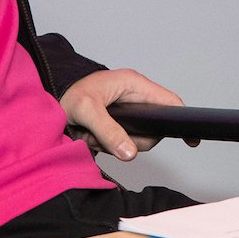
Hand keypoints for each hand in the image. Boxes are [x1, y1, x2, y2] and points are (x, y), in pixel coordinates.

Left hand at [62, 69, 182, 161]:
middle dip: (130, 140)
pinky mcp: (118, 124)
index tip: (191, 139)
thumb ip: (109, 131)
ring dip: (114, 143)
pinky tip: (91, 138)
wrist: (47, 101)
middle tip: (104, 138)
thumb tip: (130, 153)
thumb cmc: (67, 94)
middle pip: (153, 129)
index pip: (169, 102)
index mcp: (133, 84)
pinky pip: (123, 143)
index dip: (182, 120)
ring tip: (92, 135)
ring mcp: (127, 111)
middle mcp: (133, 97)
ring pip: (137, 139)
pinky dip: (107, 145)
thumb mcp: (87, 111)